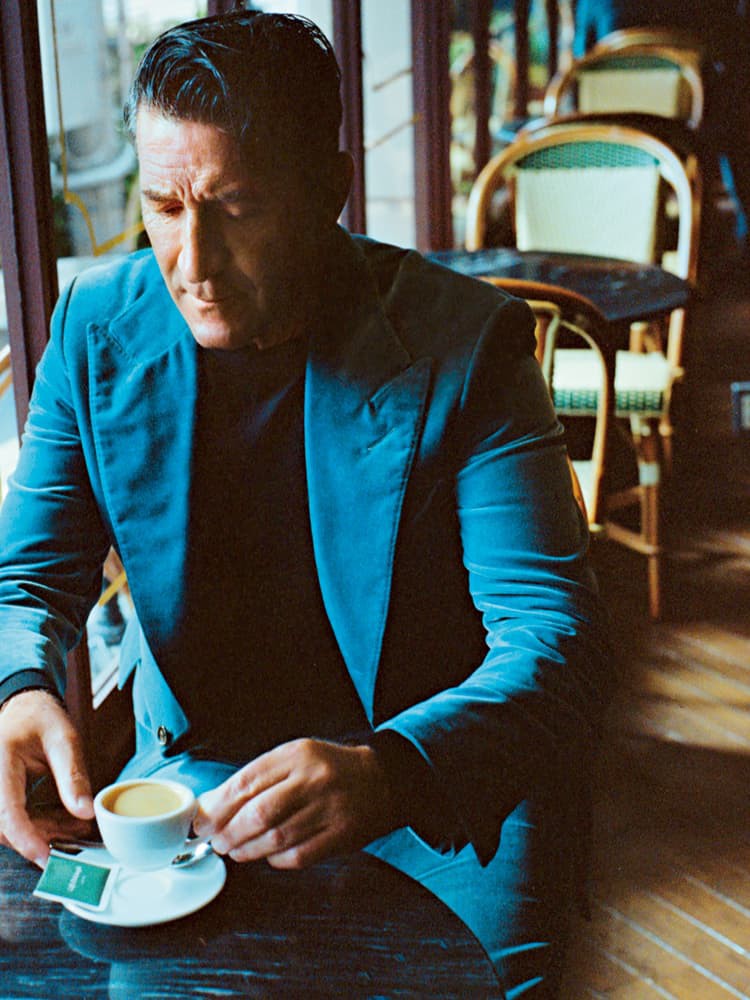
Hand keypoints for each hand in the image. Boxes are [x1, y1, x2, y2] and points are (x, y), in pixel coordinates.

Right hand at [0, 690, 93, 866]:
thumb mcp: (64, 739)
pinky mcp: (0, 799)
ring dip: (42, 832)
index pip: (6, 809)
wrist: (24, 709)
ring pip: (9, 828)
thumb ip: (73, 776)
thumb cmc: (41, 719)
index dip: (24, 836)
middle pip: (6, 826)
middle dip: (41, 836)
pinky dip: (39, 825)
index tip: (44, 854)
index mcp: (1, 761)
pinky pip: (14, 820)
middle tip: (77, 833)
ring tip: (77, 826)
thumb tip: (85, 812)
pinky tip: (65, 821)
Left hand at [193, 738, 396, 869]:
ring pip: (276, 838)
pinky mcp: (341, 834)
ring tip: (236, 851)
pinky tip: (268, 855)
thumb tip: (211, 805)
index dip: (218, 806)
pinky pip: (298, 855)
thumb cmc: (328, 770)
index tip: (201, 821)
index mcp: (297, 754)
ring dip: (248, 850)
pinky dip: (276, 860)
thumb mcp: (294, 758)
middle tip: (218, 841)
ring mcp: (330, 808)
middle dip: (229, 833)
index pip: (247, 781)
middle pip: (259, 813)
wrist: (381, 780)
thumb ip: (256, 779)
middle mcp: (314, 778)